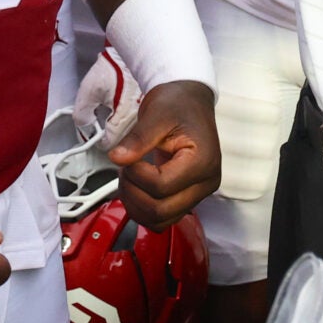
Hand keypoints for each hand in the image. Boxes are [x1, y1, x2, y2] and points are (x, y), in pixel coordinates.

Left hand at [106, 76, 219, 225]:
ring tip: (130, 178)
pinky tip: (135, 188)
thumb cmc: (178, 104)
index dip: (136, 174)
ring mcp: (198, 193)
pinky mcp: (187, 197)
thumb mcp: (157, 114)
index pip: (161, 186)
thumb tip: (117, 158)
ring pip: (160, 221)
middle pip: (161, 211)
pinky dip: (143, 210)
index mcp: (202, 161)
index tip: (128, 155)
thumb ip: (137, 139)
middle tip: (125, 168)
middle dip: (133, 192)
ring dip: (136, 205)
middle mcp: (205, 183)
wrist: (189, 101)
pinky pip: (162, 218)